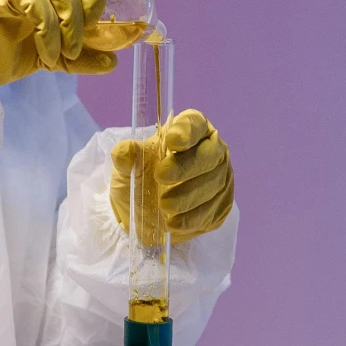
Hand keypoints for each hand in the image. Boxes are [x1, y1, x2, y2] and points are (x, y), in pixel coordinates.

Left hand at [111, 109, 234, 244]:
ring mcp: (221, 179)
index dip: (187, 130)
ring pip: (213, 184)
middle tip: (161, 177)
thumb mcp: (127, 168)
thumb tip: (123, 152)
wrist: (145, 214)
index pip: (196, 123)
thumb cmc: (141, 180)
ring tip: (164, 206)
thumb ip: (125, 158)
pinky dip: (193, 218)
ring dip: (187, 196)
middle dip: (186, 166)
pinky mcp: (221, 206)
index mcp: (190, 132)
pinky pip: (213, 210)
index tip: (171, 141)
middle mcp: (212, 151)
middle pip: (211, 154)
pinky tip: (174, 223)